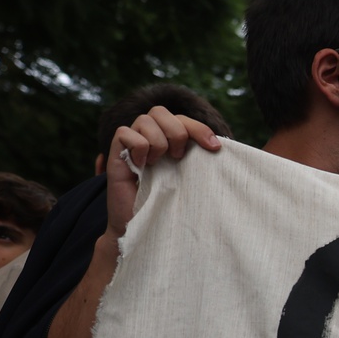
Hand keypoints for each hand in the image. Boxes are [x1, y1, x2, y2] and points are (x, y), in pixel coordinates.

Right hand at [105, 106, 222, 240]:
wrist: (142, 226)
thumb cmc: (168, 205)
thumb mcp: (190, 179)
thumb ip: (199, 159)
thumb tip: (223, 146)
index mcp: (168, 141)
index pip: (182, 119)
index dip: (200, 128)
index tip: (215, 148)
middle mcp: (149, 138)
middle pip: (160, 111)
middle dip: (176, 131)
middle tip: (178, 157)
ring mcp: (131, 144)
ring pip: (144, 119)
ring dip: (158, 141)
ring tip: (157, 164)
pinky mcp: (115, 154)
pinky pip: (124, 133)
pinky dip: (138, 147)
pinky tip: (140, 167)